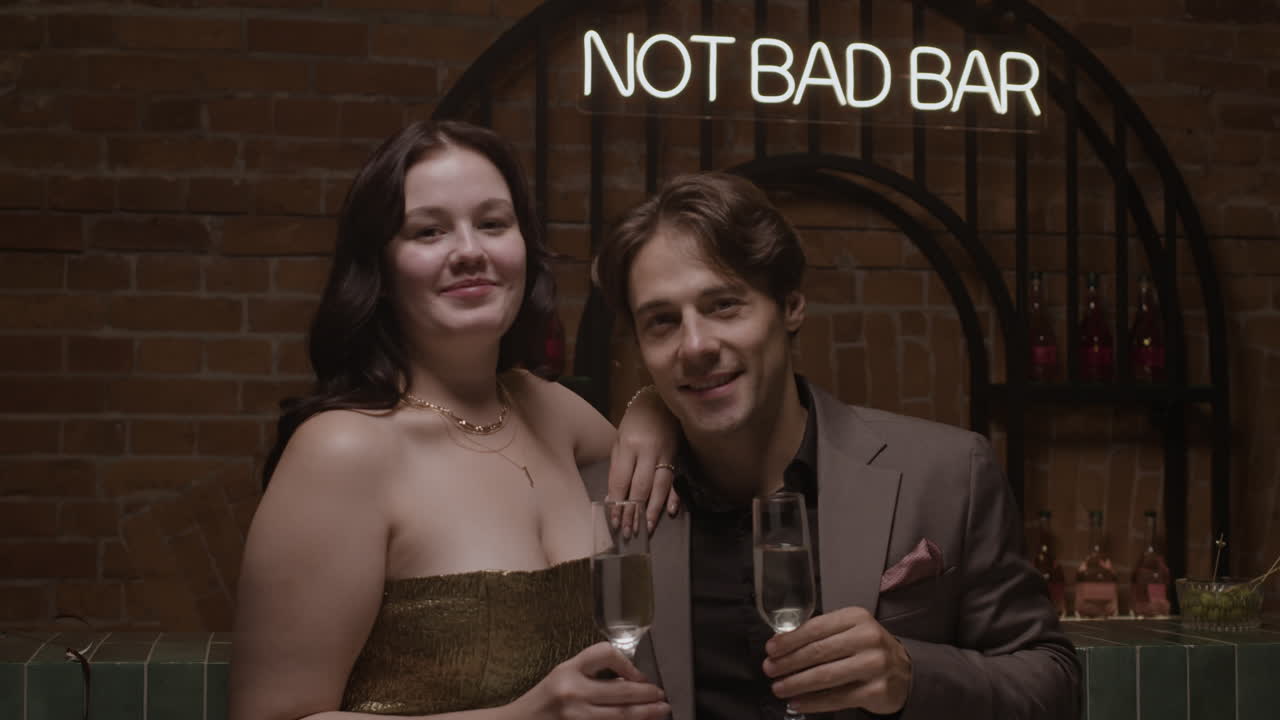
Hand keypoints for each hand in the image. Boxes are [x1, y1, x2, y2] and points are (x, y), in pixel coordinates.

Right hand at [510, 642, 669, 719]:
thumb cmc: (544, 699)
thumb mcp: (563, 673)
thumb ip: (592, 672)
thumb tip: (632, 679)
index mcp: (568, 671)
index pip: (605, 654)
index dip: (628, 663)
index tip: (639, 674)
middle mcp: (573, 694)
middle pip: (620, 693)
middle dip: (647, 695)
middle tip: (662, 695)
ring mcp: (576, 718)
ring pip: (620, 716)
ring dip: (645, 714)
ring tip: (661, 710)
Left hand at [608, 386, 680, 533]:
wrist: (660, 400)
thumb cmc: (635, 421)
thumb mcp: (620, 439)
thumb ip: (618, 467)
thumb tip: (614, 497)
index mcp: (629, 444)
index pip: (621, 479)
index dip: (617, 502)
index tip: (613, 520)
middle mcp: (648, 450)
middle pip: (640, 487)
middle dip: (633, 512)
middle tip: (628, 531)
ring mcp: (665, 454)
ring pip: (659, 487)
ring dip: (652, 510)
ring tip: (646, 528)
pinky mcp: (677, 456)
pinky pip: (675, 480)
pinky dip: (674, 497)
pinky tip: (671, 511)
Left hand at [763, 606, 911, 715]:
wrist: (905, 672)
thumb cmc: (868, 648)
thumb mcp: (850, 630)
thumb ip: (822, 633)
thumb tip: (782, 644)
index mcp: (857, 617)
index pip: (816, 627)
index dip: (790, 639)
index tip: (771, 649)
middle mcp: (868, 638)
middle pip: (818, 651)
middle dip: (789, 662)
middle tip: (769, 669)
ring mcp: (874, 665)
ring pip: (825, 676)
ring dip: (797, 683)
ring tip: (779, 688)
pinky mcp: (876, 690)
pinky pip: (837, 698)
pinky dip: (814, 702)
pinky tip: (798, 702)